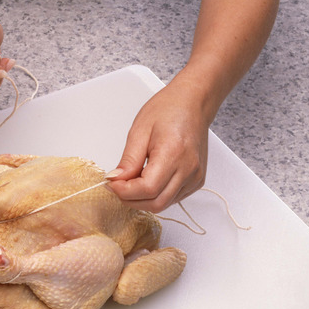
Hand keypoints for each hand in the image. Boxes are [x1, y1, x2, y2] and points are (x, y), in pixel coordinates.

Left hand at [106, 78, 209, 212]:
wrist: (193, 104)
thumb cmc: (168, 110)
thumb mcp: (139, 130)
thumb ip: (128, 160)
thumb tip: (116, 180)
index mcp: (174, 153)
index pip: (148, 188)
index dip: (125, 192)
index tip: (111, 184)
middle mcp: (189, 169)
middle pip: (156, 203)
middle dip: (131, 200)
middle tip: (117, 186)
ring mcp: (195, 177)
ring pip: (163, 204)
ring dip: (142, 199)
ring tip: (131, 181)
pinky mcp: (196, 181)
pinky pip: (172, 198)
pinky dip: (155, 195)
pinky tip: (147, 180)